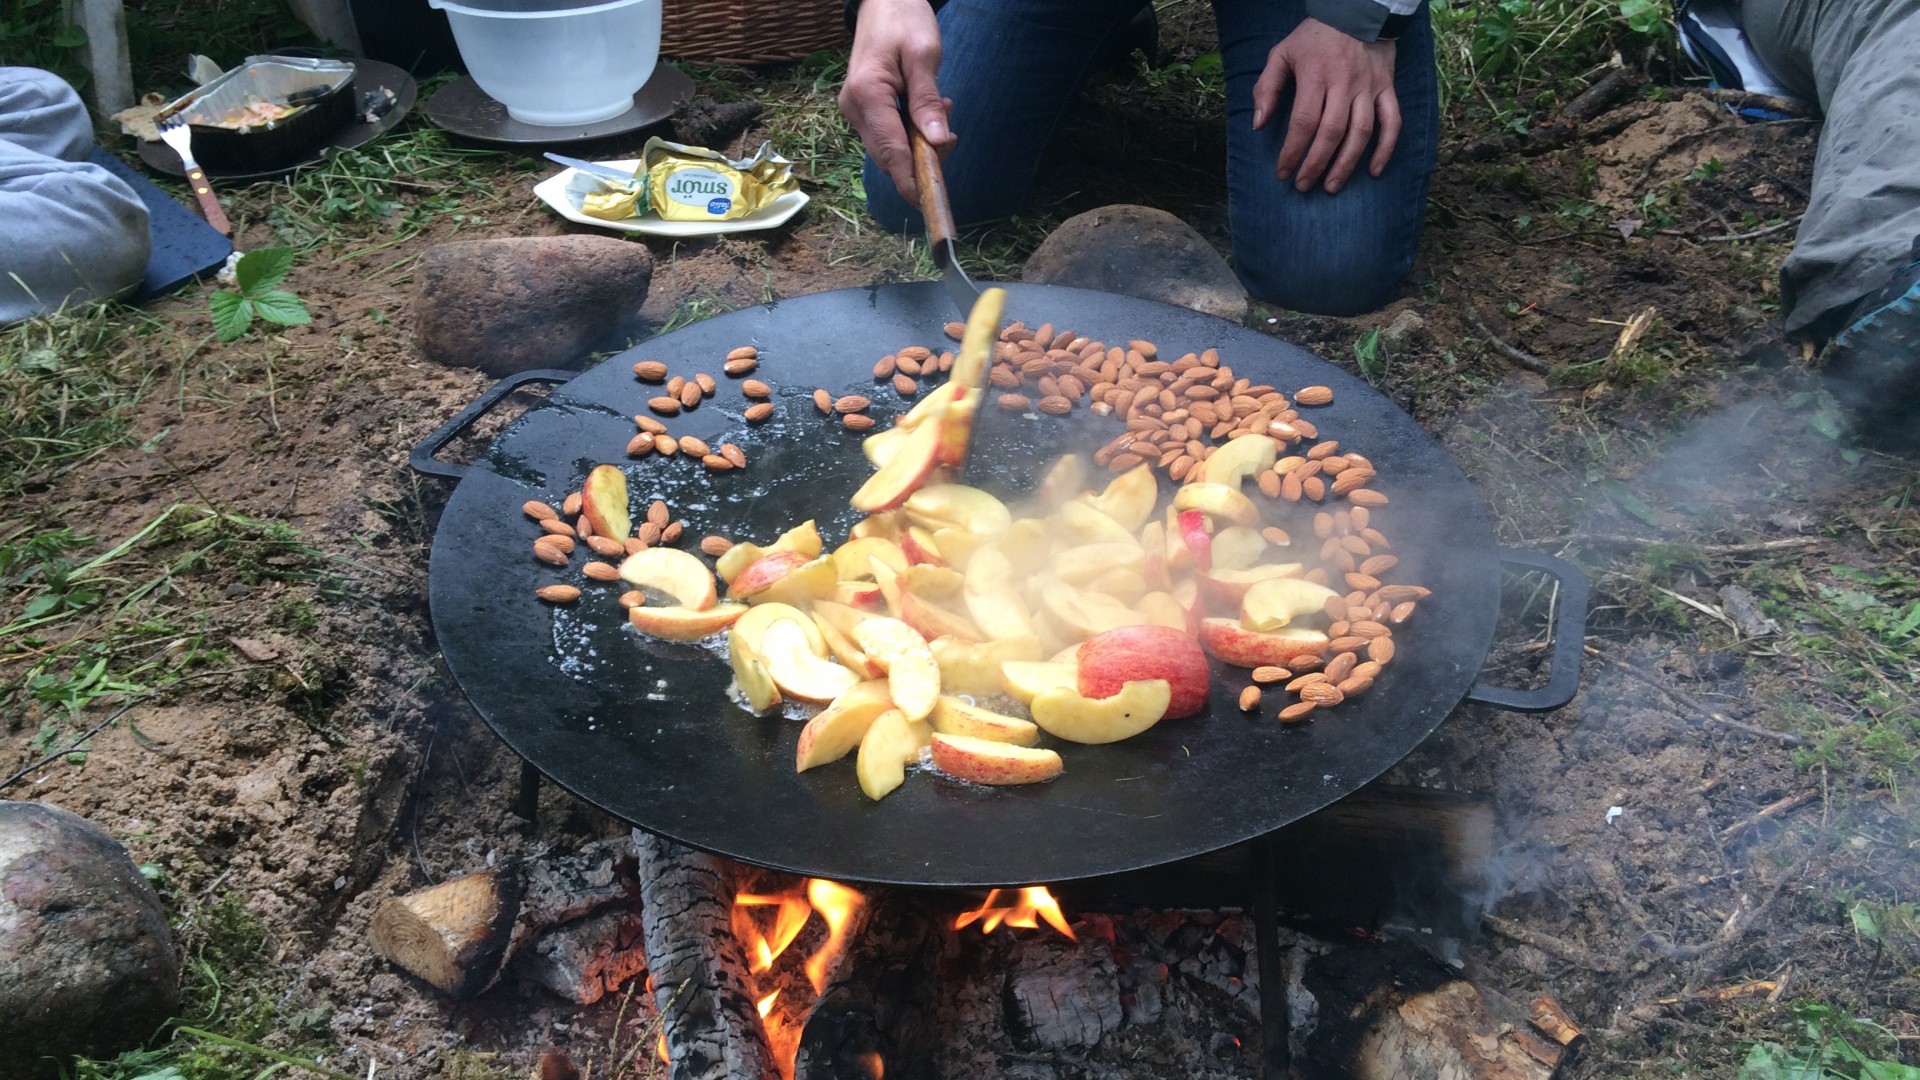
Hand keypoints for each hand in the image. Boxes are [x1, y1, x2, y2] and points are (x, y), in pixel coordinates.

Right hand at [838, 0, 951, 204]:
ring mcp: (855, 110)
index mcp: (867, 94)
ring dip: (919, 144)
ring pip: (889, 149)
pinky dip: (911, 133)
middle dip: (922, 158)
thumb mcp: (923, 56)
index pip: (891, 151)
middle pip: (889, 157)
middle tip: (951, 134)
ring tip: (942, 111)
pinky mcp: (862, 109)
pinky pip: (888, 134)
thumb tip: (937, 143)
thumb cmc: (904, 19)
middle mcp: (854, 108)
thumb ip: (928, 101)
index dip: (911, 181)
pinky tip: (927, 111)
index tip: (930, 203)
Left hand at [1251, 18, 1399, 193]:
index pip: (1303, 122)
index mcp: (1316, 76)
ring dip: (1346, 164)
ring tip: (1331, 186)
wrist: (1358, 12)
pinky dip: (1386, 149)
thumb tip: (1258, 124)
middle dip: (1315, 164)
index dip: (1292, 152)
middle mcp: (1345, 84)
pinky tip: (1374, 171)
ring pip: (1361, 133)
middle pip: (1331, 133)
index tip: (1282, 172)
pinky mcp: (1387, 89)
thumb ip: (1266, 88)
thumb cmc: (1314, 37)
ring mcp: (1369, 88)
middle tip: (1303, 186)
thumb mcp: (1281, 53)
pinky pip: (1392, 122)